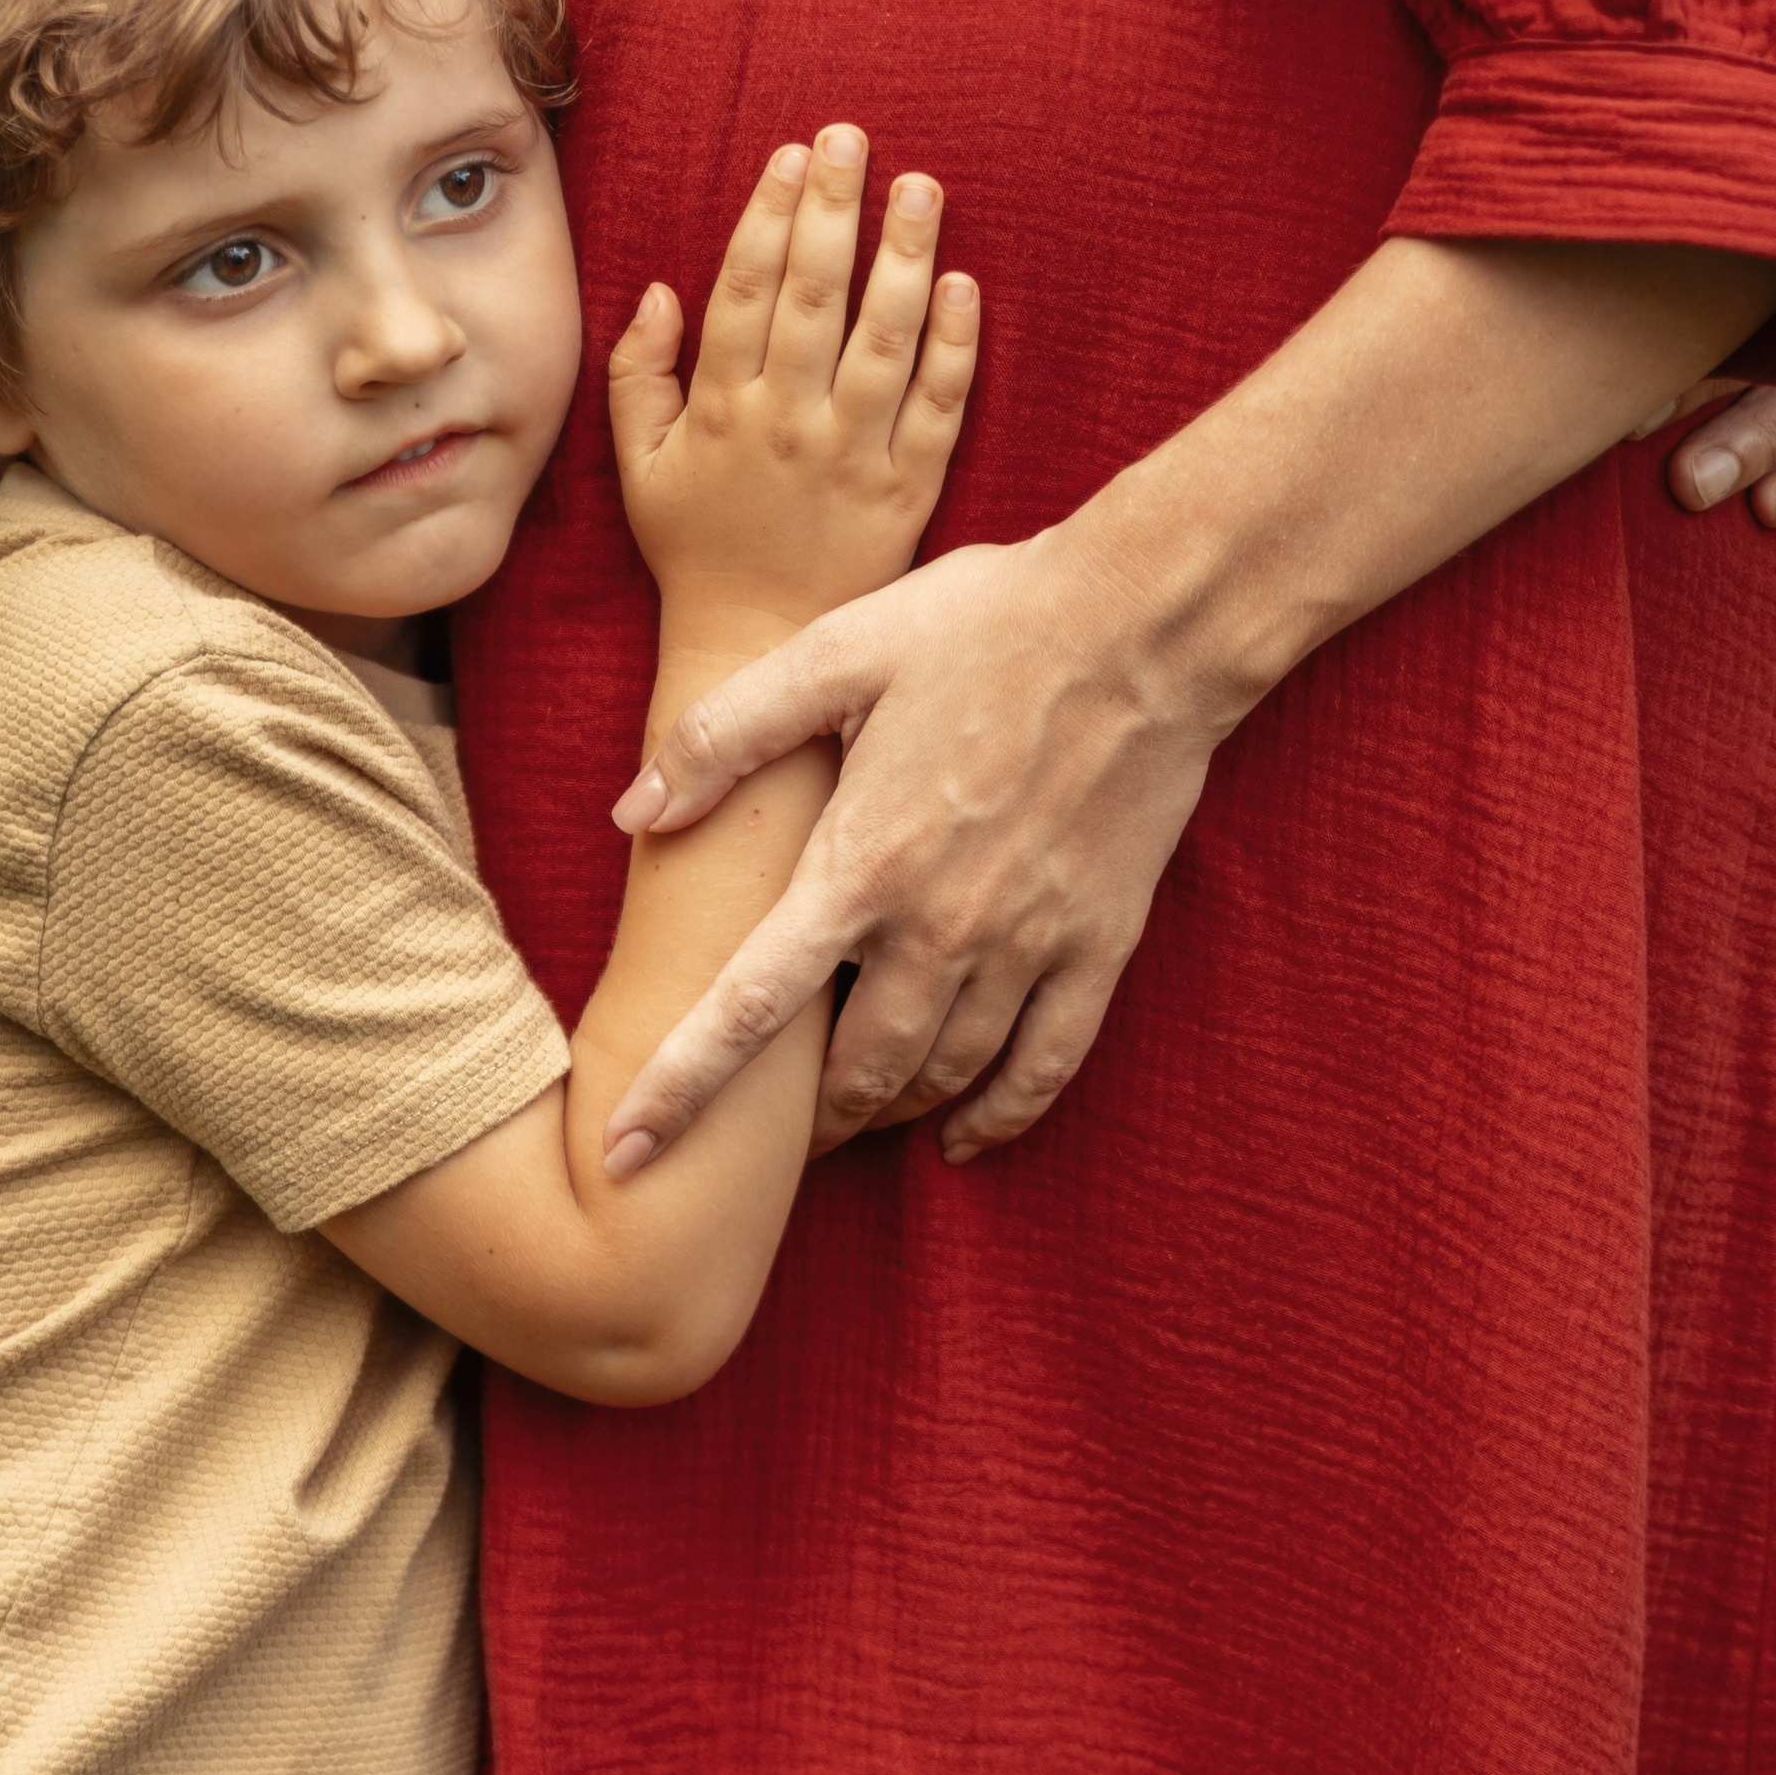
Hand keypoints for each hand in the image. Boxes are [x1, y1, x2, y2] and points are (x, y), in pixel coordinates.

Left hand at [605, 525, 1222, 1167]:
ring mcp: (1026, 945)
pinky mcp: (1099, 947)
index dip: (681, 1087)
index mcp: (862, 863)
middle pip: (853, 1071)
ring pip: (940, 1076)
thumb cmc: (987, 622)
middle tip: (768, 1129)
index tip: (625, 1152)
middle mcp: (940, 927)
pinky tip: (961, 1138)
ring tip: (849, 1122)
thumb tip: (631, 812)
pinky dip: (997, 1117)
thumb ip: (726, 733)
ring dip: (885, 1113)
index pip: (748, 1008)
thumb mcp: (837, 649)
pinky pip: (1045, 1068)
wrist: (1149, 624)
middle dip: (801, 1119)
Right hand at [607, 123, 977, 634]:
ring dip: (904, 258)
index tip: (793, 155)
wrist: (752, 649)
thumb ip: (639, 375)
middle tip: (856, 137)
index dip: (770, 217)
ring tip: (922, 188)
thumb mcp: (641, 465)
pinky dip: (954, 348)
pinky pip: (937, 409)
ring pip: (883, 341)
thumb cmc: (693, 550)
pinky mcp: (907, 492)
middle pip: (816, 297)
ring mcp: (853, 457)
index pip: (746, 291)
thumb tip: (659, 290)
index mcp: (723, 408)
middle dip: (835, 209)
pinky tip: (965, 287)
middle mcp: (788, 424)